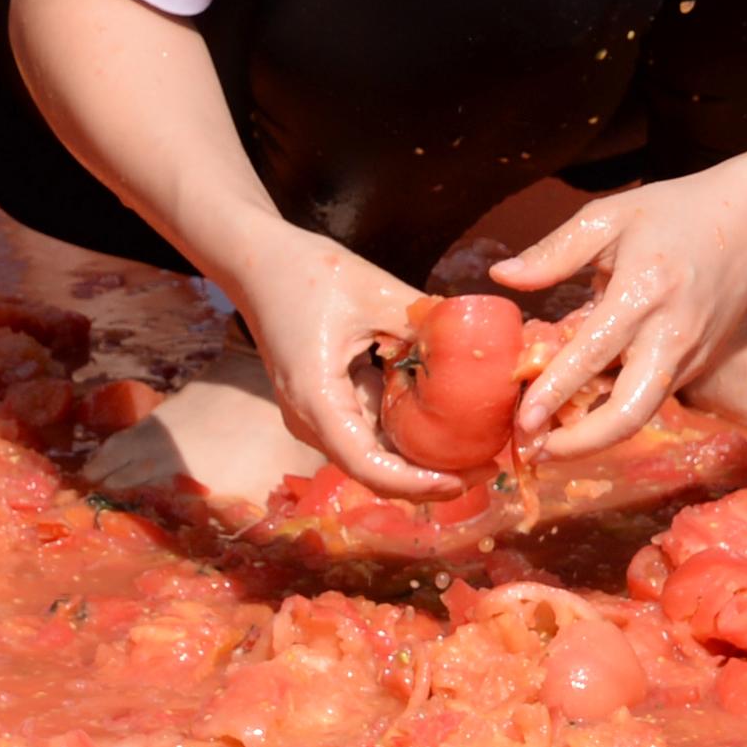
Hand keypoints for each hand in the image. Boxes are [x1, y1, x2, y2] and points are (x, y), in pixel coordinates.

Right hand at [225, 226, 464, 496]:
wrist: (259, 262)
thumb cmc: (307, 273)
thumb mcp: (378, 294)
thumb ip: (428, 325)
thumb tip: (486, 349)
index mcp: (317, 401)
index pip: (369, 467)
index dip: (418, 484)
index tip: (463, 479)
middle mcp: (312, 421)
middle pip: (376, 472)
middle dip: (430, 478)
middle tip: (487, 465)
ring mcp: (317, 417)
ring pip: (375, 456)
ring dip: (421, 459)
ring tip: (476, 450)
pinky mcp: (327, 406)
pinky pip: (370, 431)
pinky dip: (407, 434)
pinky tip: (447, 423)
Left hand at [491, 169, 746, 457]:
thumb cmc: (673, 214)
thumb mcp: (609, 217)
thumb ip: (555, 252)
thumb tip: (502, 277)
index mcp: (644, 292)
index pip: (594, 353)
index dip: (555, 390)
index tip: (522, 419)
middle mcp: (670, 334)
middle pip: (630, 411)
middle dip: (582, 442)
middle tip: (538, 449)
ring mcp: (688, 356)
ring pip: (640, 413)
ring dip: (595, 435)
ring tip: (549, 439)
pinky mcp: (695, 365)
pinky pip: (649, 395)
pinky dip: (612, 410)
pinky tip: (579, 409)